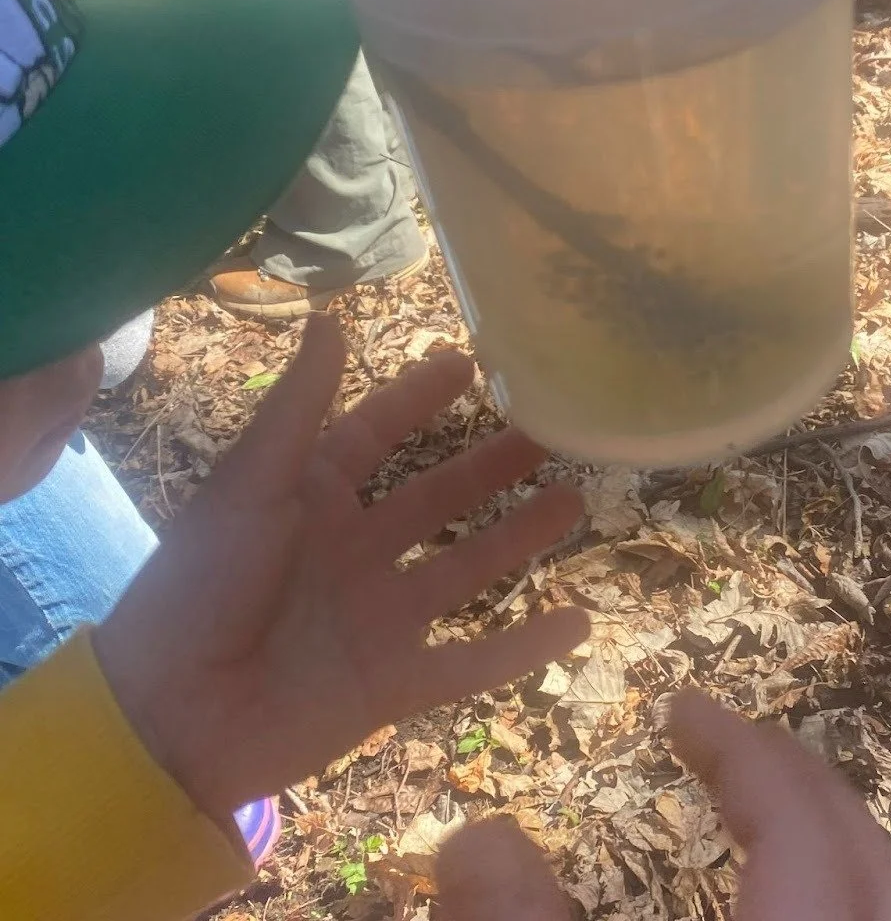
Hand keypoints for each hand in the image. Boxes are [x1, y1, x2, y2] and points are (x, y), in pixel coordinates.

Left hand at [93, 319, 586, 829]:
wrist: (168, 718)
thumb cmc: (200, 585)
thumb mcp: (250, 484)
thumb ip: (299, 407)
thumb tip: (330, 317)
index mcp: (309, 497)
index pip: (375, 433)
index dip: (418, 398)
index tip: (471, 362)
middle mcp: (352, 551)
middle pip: (437, 498)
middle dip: (491, 464)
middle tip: (551, 430)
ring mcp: (377, 618)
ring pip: (466, 569)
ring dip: (519, 538)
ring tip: (574, 501)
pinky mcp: (392, 684)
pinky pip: (471, 663)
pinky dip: (523, 648)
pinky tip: (578, 624)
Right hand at [438, 691, 890, 920]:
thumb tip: (477, 835)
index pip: (797, 833)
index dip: (742, 756)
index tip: (684, 709)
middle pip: (874, 869)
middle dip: (803, 788)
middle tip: (732, 745)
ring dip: (841, 852)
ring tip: (769, 818)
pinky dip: (849, 911)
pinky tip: (790, 911)